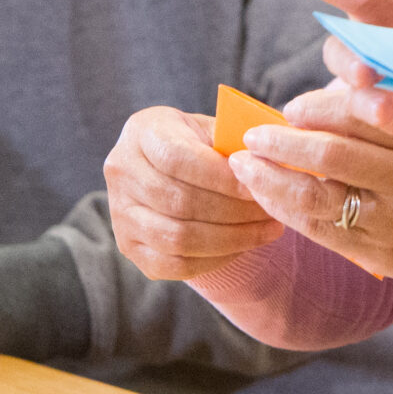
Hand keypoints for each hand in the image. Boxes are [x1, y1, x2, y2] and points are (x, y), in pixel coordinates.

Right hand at [103, 104, 283, 280]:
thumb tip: (269, 163)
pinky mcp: (129, 247)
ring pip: (177, 238)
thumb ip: (236, 141)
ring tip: (267, 229)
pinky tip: (244, 245)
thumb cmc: (203, 142)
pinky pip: (174, 264)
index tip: (257, 185)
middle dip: (233, 211)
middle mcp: (121, 172)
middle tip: (272, 211)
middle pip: (179, 201)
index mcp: (142, 132)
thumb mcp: (216, 128)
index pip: (177, 159)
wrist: (170, 166)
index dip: (220, 177)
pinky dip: (215, 259)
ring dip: (231, 238)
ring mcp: (120, 214)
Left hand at [230, 80, 392, 296]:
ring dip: (270, 178)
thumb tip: (335, 90)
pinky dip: (284, 210)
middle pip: (331, 156)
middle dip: (282, 142)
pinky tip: (265, 195)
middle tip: (254, 134)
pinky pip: (318, 230)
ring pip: (316, 197)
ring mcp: (390, 222)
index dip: (318, 108)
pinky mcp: (375, 253)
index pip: (361, 116)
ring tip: (244, 164)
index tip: (292, 107)